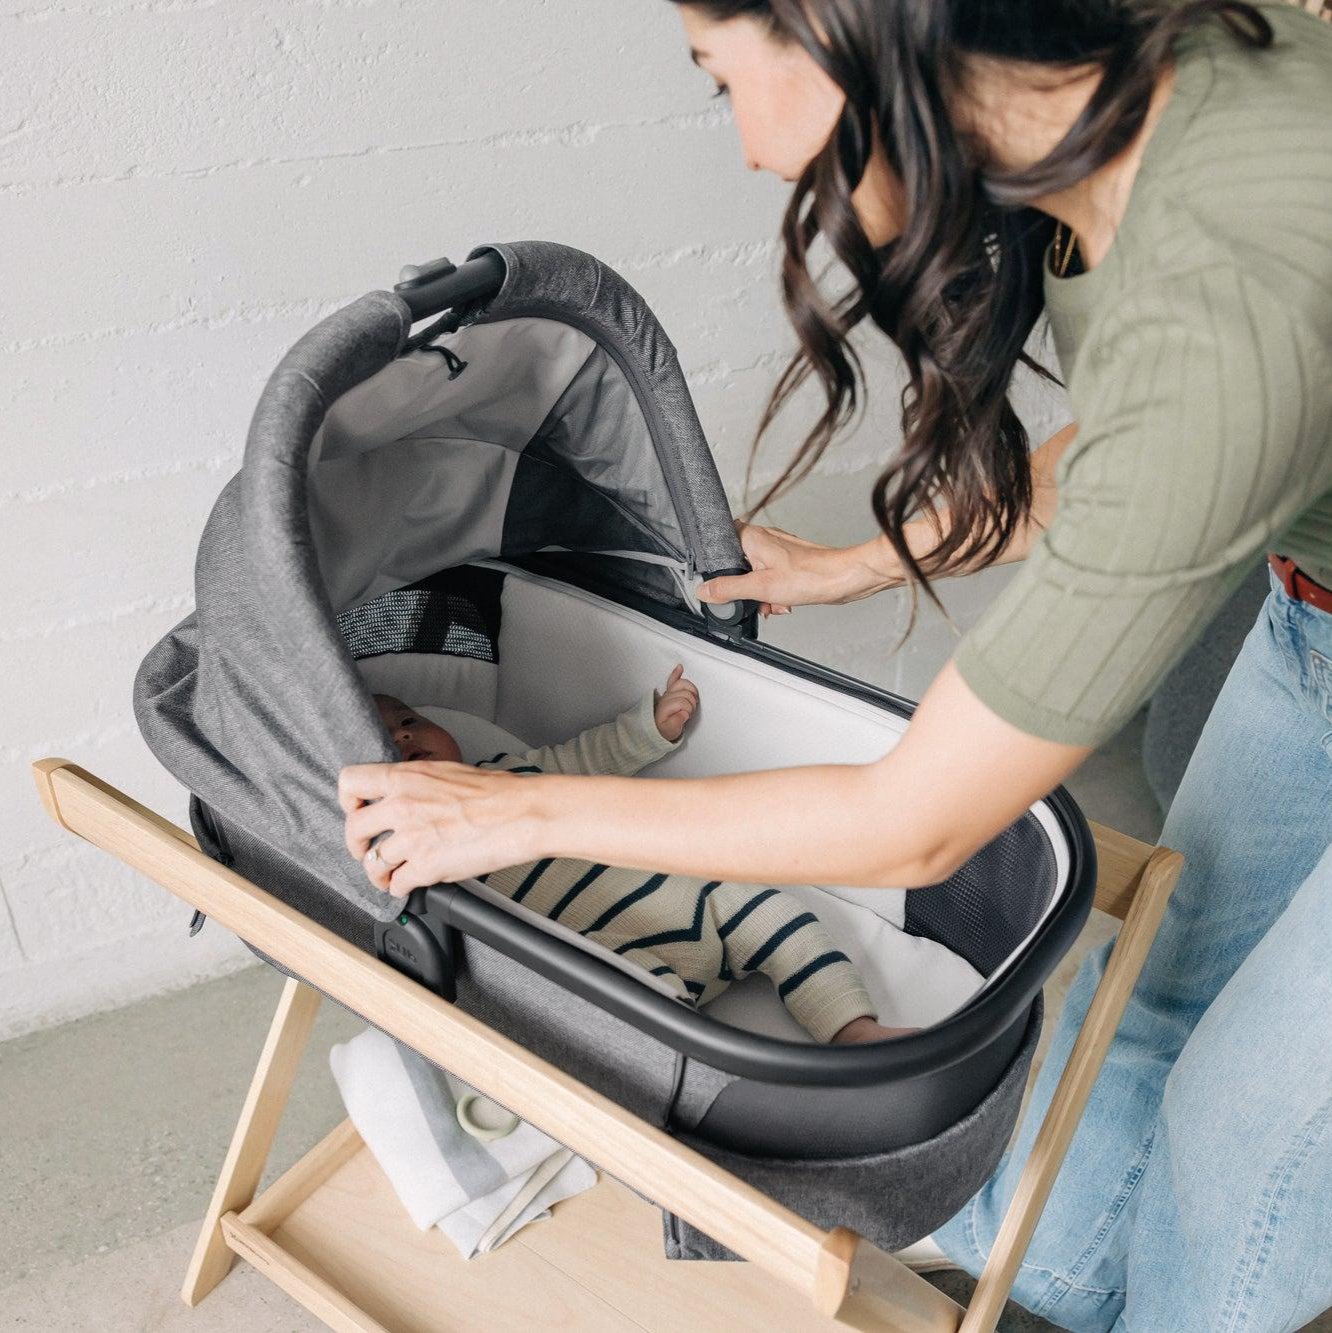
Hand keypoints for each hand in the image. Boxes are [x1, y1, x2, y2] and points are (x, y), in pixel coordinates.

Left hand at [339, 760, 537, 894]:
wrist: (522, 813)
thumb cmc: (498, 792)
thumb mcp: (448, 772)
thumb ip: (419, 784)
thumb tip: (409, 795)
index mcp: (406, 777)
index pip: (351, 782)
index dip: (348, 800)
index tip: (357, 810)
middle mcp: (402, 806)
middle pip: (353, 829)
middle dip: (357, 845)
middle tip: (365, 850)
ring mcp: (411, 838)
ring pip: (373, 863)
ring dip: (379, 874)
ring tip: (390, 876)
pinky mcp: (425, 867)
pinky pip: (397, 885)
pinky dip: (401, 889)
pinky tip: (411, 886)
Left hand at [654, 664, 698, 741]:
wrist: (658, 728)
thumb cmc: (665, 730)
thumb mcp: (670, 731)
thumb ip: (676, 723)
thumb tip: (684, 714)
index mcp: (666, 707)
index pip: (683, 702)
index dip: (689, 710)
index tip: (687, 716)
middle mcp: (666, 697)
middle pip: (686, 693)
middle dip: (691, 703)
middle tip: (689, 712)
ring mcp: (668, 693)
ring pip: (684, 684)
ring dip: (692, 692)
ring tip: (691, 702)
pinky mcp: (670, 691)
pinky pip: (673, 679)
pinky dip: (676, 673)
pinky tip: (680, 667)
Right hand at [696, 522, 900, 615]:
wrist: (844, 579)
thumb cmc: (810, 576)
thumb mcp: (760, 588)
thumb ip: (728, 589)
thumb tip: (704, 591)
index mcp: (751, 537)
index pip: (719, 544)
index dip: (717, 566)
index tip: (720, 584)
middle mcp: (763, 539)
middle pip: (736, 563)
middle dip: (743, 586)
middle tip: (752, 599)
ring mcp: (777, 550)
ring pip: (754, 573)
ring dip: (759, 593)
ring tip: (772, 603)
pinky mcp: (789, 562)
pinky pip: (770, 577)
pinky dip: (773, 592)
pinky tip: (782, 602)